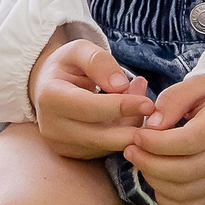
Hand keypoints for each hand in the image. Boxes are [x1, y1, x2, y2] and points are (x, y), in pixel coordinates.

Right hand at [32, 39, 153, 158]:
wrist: (46, 87)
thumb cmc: (66, 66)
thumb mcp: (80, 50)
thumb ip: (99, 61)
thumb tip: (120, 86)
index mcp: (50, 97)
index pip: (89, 108)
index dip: (121, 107)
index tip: (149, 104)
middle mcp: (52, 127)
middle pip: (100, 136)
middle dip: (133, 128)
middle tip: (158, 115)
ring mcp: (61, 145)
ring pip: (107, 145)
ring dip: (130, 129)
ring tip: (141, 103)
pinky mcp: (73, 155)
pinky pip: (106, 149)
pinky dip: (122, 134)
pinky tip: (129, 115)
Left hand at [124, 74, 204, 204]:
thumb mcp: (198, 84)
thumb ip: (173, 99)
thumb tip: (152, 125)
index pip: (188, 142)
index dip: (156, 143)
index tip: (136, 135)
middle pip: (184, 171)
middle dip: (148, 163)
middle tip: (130, 150)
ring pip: (184, 192)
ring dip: (154, 180)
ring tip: (140, 161)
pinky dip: (167, 199)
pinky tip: (156, 180)